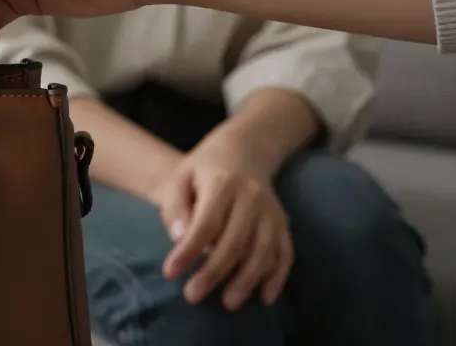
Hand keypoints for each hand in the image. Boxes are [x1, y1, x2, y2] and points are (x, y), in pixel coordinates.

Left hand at [149, 138, 293, 310]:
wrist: (243, 151)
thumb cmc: (203, 169)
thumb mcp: (180, 177)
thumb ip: (175, 207)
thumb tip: (179, 239)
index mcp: (222, 182)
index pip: (205, 223)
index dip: (188, 250)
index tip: (170, 273)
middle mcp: (252, 196)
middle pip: (234, 241)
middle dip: (213, 272)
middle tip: (192, 296)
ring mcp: (271, 210)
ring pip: (262, 250)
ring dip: (246, 280)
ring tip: (228, 303)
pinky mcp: (283, 222)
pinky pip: (285, 252)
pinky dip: (277, 276)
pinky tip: (265, 297)